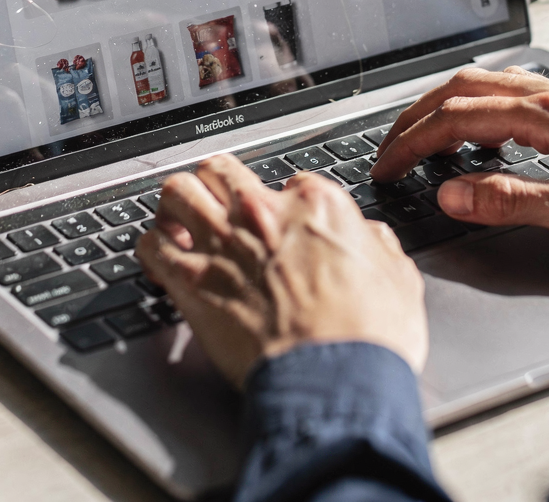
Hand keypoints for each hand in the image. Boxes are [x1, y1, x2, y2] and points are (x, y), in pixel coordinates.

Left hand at [135, 153, 427, 388]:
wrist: (334, 380)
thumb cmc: (367, 336)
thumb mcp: (398, 278)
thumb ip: (377, 246)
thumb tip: (371, 238)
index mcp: (315, 205)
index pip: (289, 181)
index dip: (283, 202)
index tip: (281, 221)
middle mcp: (262, 213)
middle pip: (221, 169)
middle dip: (217, 184)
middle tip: (218, 203)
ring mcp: (222, 242)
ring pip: (178, 191)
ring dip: (176, 204)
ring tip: (179, 220)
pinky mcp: (191, 280)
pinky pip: (150, 244)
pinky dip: (150, 246)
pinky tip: (160, 256)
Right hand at [371, 67, 548, 257]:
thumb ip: (511, 201)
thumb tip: (451, 194)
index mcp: (547, 115)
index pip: (456, 119)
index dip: (413, 143)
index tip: (388, 166)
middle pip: (461, 89)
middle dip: (415, 117)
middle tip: (389, 148)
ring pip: (483, 84)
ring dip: (442, 106)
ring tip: (420, 135)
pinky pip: (508, 92)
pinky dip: (474, 106)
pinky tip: (479, 131)